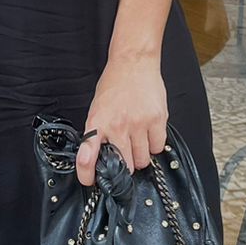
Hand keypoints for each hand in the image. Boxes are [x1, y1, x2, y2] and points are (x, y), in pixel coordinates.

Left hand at [77, 53, 167, 185]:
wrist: (133, 63)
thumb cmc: (114, 86)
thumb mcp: (97, 109)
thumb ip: (97, 134)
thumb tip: (97, 159)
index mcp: (97, 123)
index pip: (88, 157)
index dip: (87, 174)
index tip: (90, 181)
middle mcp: (117, 126)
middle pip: (124, 166)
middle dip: (123, 167)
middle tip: (124, 155)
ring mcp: (139, 123)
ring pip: (142, 160)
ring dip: (139, 156)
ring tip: (137, 140)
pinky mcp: (158, 119)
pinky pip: (158, 147)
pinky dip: (154, 145)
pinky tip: (149, 134)